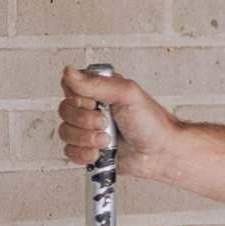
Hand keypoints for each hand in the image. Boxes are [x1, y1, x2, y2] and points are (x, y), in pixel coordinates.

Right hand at [58, 66, 176, 174]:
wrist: (160, 152)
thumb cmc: (151, 122)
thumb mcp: (126, 94)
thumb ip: (95, 84)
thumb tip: (69, 72)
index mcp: (99, 89)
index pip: (69, 87)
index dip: (78, 98)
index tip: (95, 103)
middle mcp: (91, 108)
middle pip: (64, 111)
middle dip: (86, 121)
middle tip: (106, 123)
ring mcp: (88, 129)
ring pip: (65, 132)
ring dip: (86, 138)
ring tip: (107, 140)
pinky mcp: (88, 148)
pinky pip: (69, 151)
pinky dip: (83, 154)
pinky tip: (99, 152)